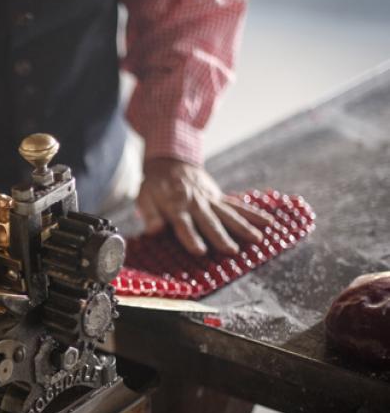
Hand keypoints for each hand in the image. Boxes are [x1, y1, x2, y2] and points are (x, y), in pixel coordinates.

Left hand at [137, 158, 272, 255]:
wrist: (170, 161)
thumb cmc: (154, 186)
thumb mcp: (144, 198)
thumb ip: (149, 214)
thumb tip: (153, 230)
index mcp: (175, 206)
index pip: (183, 224)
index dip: (190, 237)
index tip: (200, 251)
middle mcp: (195, 203)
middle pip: (209, 222)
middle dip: (220, 236)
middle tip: (232, 251)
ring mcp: (210, 200)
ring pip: (228, 214)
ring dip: (242, 226)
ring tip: (257, 239)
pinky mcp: (219, 197)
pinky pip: (237, 206)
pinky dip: (252, 213)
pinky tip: (268, 222)